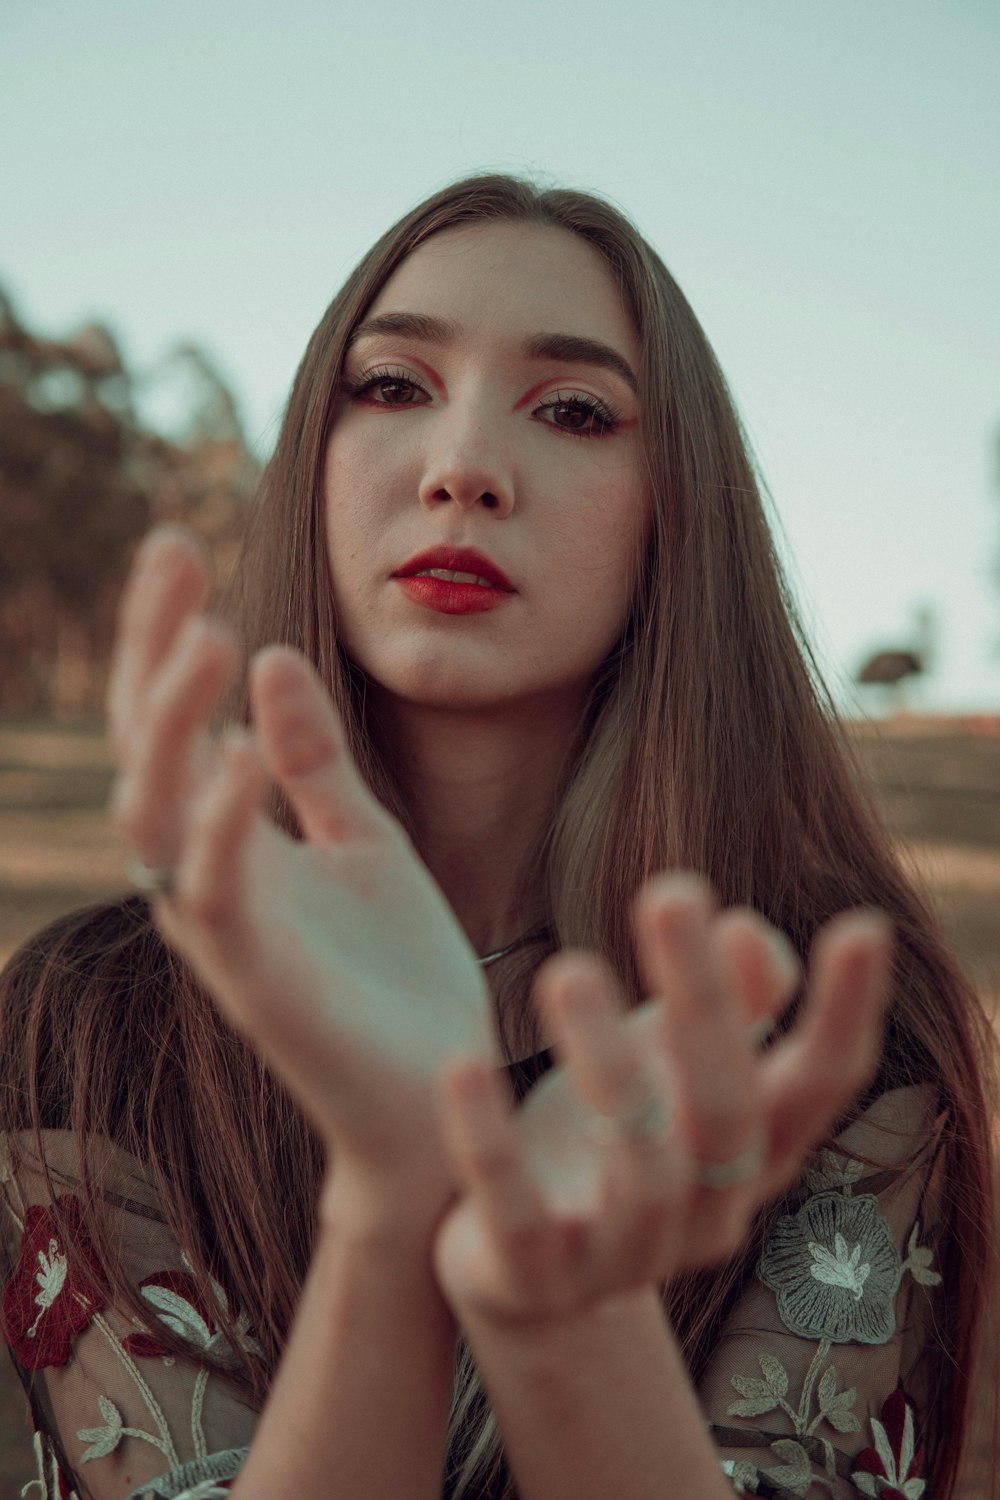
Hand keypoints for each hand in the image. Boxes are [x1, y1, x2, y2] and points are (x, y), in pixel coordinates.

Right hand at [108, 528, 495, 1228]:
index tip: (179, 543)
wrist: (442, 1093)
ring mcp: (225, 932)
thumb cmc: (396, 974)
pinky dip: (223, 820)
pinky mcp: (257, 984)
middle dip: (151, 653)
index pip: (177, 719)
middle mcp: (206, 877)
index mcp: (229, 838)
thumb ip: (314, 759)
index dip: (165, 634)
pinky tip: (245, 751)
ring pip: (156, 814)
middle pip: (146, 749)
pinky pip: (217, 894)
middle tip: (172, 554)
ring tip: (205, 636)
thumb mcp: (362, 839)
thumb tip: (274, 652)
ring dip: (174, 723)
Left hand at [430, 876, 891, 1326]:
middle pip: (727, 1113)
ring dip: (607, 1064)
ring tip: (568, 969)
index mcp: (752, 1154)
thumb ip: (726, 1001)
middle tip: (670, 892)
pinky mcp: (531, 1277)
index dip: (848, 1014)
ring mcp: (622, 1256)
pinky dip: (489, 1143)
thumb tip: (749, 929)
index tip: (863, 926)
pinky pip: (514, 1215)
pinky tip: (463, 1065)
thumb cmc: (615, 1134)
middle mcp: (706, 1213)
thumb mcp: (670, 1062)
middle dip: (704, 1001)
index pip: (820, 1086)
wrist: (521, 1269)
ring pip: (639, 1173)